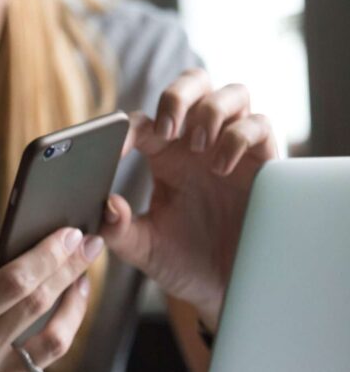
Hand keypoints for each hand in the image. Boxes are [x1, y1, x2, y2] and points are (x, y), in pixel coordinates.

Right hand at [0, 231, 101, 371]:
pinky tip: (43, 327)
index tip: (70, 234)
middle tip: (90, 245)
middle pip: (39, 305)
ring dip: (74, 307)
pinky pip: (38, 369)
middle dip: (71, 269)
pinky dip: (44, 343)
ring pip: (54, 342)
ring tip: (81, 284)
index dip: (47, 255)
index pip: (12, 282)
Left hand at [101, 69, 277, 329]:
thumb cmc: (182, 261)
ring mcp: (232, 147)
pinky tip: (221, 167)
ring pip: (229, 93)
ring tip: (197, 147)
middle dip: (178, 95)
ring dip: (209, 111)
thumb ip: (119, 231)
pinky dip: (238, 137)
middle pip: (192, 83)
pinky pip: (259, 124)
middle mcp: (197, 143)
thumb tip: (106, 205)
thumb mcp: (144, 249)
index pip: (141, 123)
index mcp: (163, 156)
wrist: (224, 288)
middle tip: (167, 128)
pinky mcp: (264, 160)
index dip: (124, 130)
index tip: (115, 150)